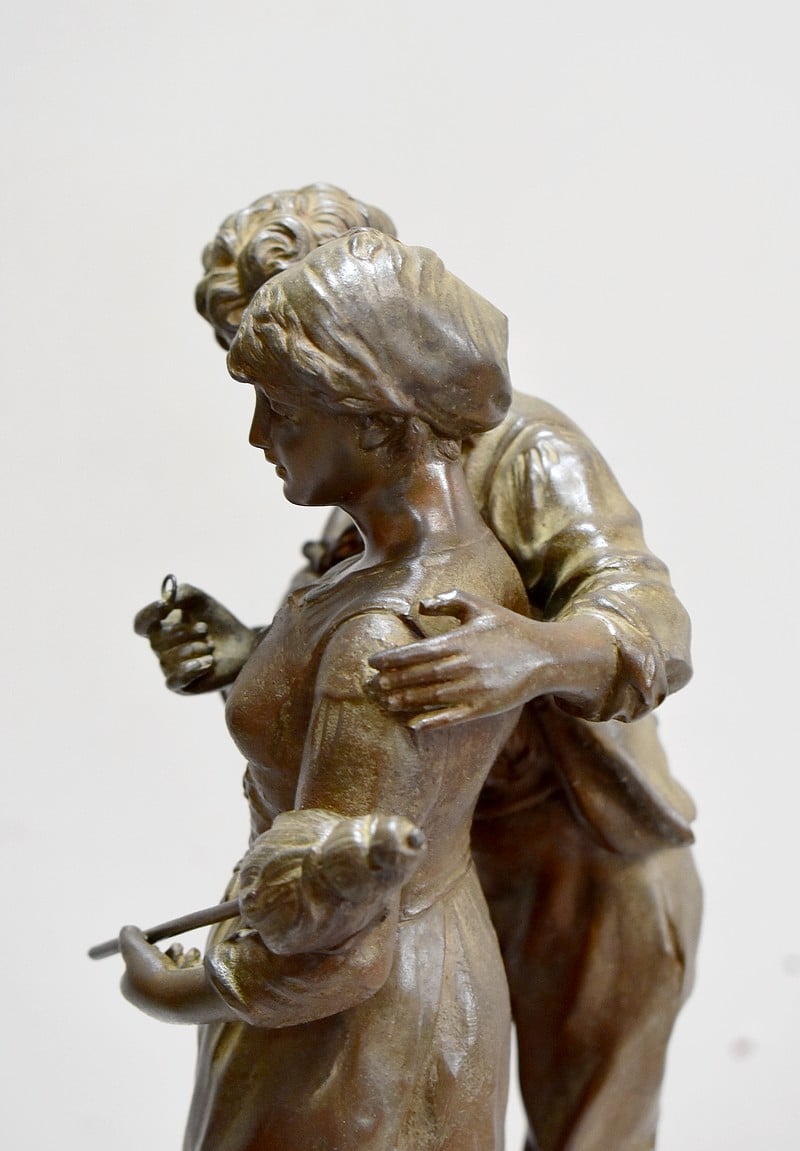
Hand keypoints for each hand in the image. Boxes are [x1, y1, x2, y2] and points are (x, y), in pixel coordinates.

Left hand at [118, 927, 227, 1023]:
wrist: (180, 995)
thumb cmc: (153, 972)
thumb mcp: (132, 946)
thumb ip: (128, 935)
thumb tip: (130, 931)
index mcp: (133, 992)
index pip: (138, 966)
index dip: (148, 950)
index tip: (155, 942)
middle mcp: (150, 1002)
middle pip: (159, 968)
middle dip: (170, 953)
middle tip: (176, 946)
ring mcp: (171, 1005)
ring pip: (178, 969)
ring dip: (184, 956)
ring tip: (188, 955)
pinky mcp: (191, 1004)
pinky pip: (191, 976)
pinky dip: (194, 964)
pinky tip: (195, 967)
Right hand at [133, 582, 257, 693]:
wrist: (242, 645)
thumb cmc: (217, 621)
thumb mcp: (201, 600)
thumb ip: (183, 593)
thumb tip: (166, 597)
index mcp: (160, 626)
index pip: (141, 623)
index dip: (148, 614)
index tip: (164, 604)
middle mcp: (160, 648)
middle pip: (156, 641)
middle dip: (185, 632)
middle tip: (205, 629)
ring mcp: (168, 668)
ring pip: (167, 660)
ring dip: (195, 649)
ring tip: (211, 646)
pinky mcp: (180, 685)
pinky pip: (173, 680)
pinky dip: (189, 670)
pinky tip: (206, 662)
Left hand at [368, 589, 616, 730]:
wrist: (545, 656)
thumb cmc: (509, 628)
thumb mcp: (480, 606)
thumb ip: (449, 600)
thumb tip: (419, 606)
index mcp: (460, 641)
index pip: (417, 652)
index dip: (392, 658)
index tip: (373, 662)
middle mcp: (464, 666)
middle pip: (419, 676)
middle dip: (393, 681)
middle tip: (373, 685)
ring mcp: (474, 689)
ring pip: (431, 697)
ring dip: (405, 700)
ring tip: (386, 701)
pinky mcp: (484, 707)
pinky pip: (452, 717)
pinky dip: (431, 721)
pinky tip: (414, 724)